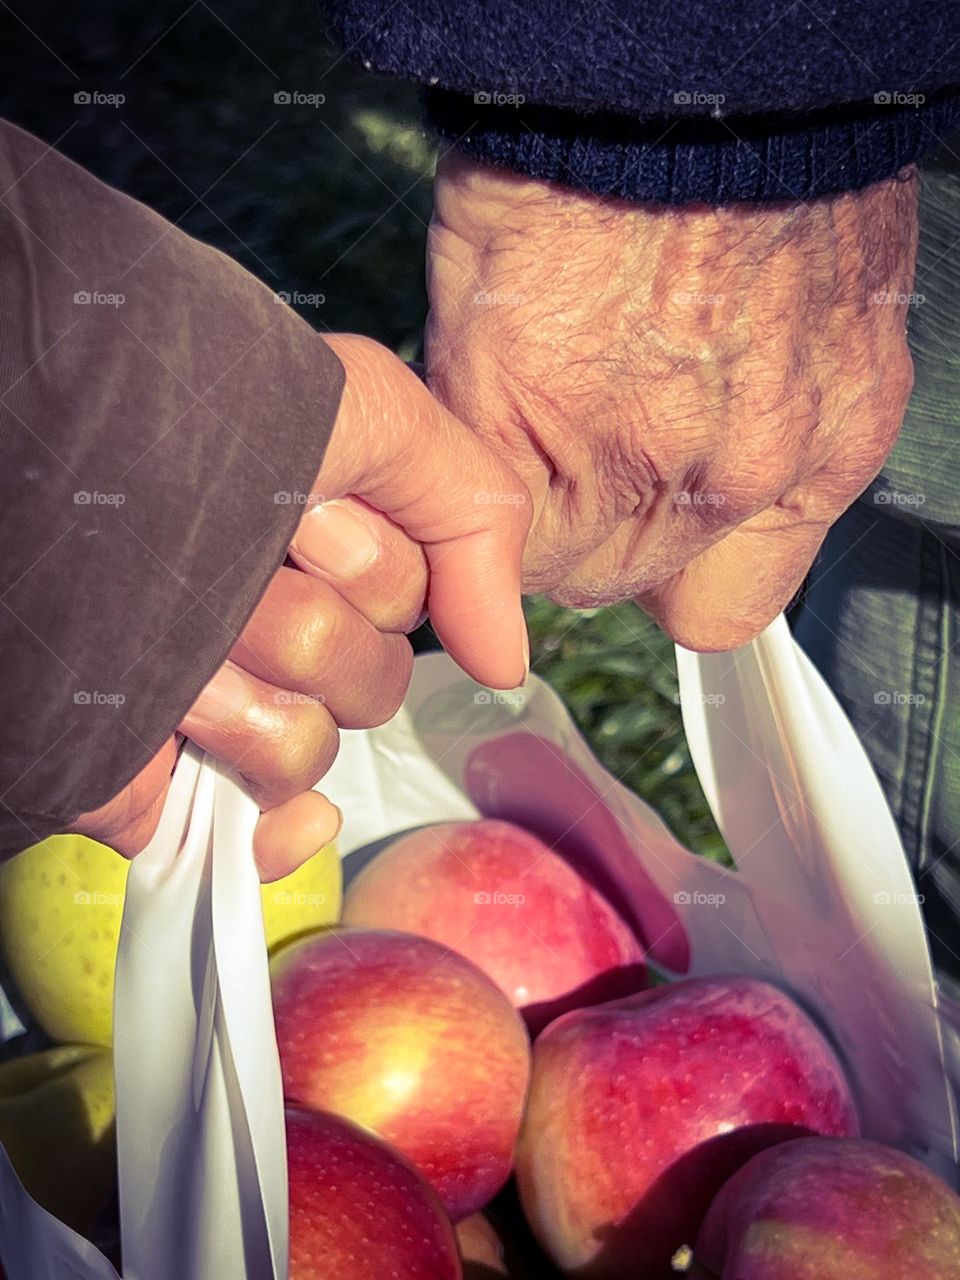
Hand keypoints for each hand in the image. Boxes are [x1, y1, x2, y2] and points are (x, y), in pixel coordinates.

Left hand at [70, 334, 529, 876]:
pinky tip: (219, 780)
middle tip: (224, 567)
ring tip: (163, 637)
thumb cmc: (201, 420)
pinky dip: (258, 830)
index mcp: (316, 557)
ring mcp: (215, 712)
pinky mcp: (156, 783)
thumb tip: (504, 667)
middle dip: (297, 620)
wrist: (36, 467)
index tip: (296, 506)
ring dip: (232, 690)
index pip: (403, 604)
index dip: (360, 559)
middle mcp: (273, 633)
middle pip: (363, 683)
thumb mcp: (368, 412)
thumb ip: (476, 516)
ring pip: (300, 752)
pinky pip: (253, 842)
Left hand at [426, 152, 917, 648]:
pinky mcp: (856, 421)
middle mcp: (696, 473)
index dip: (516, 537)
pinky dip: (752, 507)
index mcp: (580, 445)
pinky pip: (790, 535)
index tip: (519, 502)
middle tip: (583, 472)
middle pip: (616, 588)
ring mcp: (790, 451)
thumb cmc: (573, 154)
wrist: (698, 69)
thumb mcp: (472, 307)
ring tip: (659, 456)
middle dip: (588, 544)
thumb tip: (489, 491)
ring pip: (709, 591)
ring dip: (672, 543)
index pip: (532, 577)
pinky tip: (725, 433)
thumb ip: (487, 434)